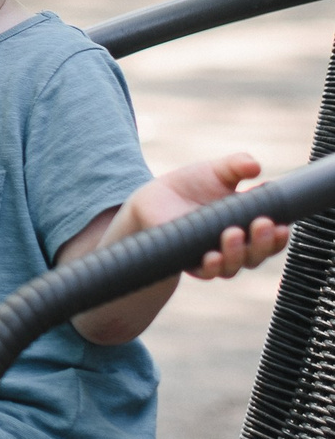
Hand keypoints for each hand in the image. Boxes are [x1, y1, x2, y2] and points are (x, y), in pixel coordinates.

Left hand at [133, 153, 290, 280]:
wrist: (155, 196)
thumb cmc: (194, 184)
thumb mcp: (217, 171)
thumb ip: (237, 165)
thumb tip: (254, 165)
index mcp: (249, 227)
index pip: (273, 239)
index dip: (280, 236)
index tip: (282, 224)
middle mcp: (237, 247)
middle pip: (258, 255)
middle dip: (263, 242)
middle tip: (262, 223)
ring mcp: (215, 257)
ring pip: (234, 266)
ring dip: (238, 252)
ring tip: (233, 232)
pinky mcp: (191, 263)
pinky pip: (206, 273)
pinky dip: (211, 266)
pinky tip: (212, 256)